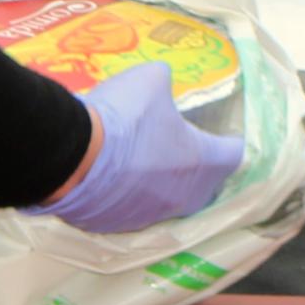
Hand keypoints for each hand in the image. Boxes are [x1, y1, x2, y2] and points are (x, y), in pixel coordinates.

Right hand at [25, 58, 247, 233]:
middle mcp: (185, 195)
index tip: (225, 133)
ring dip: (165, 183)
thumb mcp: (150, 80)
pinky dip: (134, 195)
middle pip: (206, 185)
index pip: (234, 154)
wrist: (70, 156)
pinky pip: (137, 209)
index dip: (231, 141)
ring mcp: (153, 214)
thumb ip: (165, 81)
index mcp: (202, 161)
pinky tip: (120, 178)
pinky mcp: (121, 224)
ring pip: (170, 200)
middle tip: (189, 149)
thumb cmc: (122, 117)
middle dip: (201, 168)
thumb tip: (163, 80)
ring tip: (150, 162)